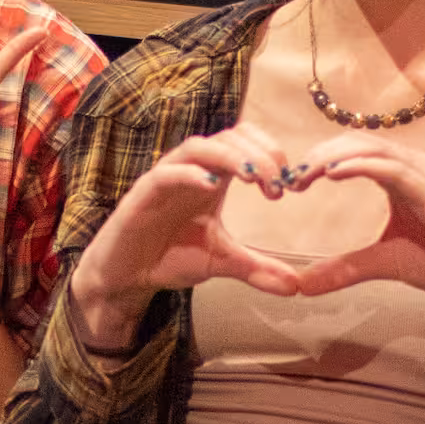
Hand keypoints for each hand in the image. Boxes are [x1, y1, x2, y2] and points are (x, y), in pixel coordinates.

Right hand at [68, 124, 312, 348]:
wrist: (128, 277)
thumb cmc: (170, 257)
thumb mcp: (222, 262)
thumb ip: (258, 269)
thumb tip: (296, 286)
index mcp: (213, 176)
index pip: (245, 142)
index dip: (270, 153)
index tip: (286, 186)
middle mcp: (191, 170)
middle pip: (229, 137)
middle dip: (259, 154)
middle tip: (277, 183)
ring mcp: (166, 178)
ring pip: (198, 146)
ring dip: (230, 156)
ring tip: (253, 177)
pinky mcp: (143, 194)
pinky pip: (166, 173)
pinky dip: (190, 173)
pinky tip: (211, 184)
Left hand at [281, 132, 424, 323]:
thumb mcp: (385, 263)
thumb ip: (345, 268)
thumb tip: (302, 285)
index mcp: (404, 175)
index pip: (356, 150)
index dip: (322, 158)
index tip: (294, 180)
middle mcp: (416, 166)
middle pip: (359, 140)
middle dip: (321, 153)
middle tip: (291, 176)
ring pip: (372, 148)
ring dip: (333, 156)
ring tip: (304, 174)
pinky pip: (392, 168)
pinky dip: (360, 166)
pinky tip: (333, 174)